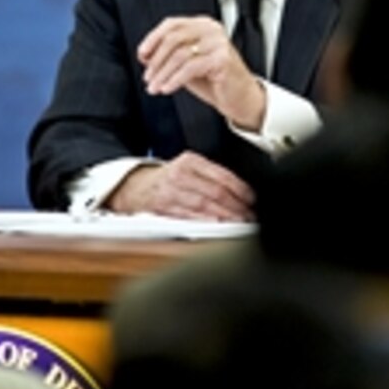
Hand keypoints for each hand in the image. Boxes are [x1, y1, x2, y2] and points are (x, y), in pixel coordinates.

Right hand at [104, 151, 254, 220]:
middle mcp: (180, 174)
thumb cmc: (169, 179)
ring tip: (239, 223)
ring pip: (204, 206)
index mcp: (190, 161)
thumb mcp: (189, 168)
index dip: (241, 190)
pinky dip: (205, 223)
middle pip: (215, 192)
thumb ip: (212, 177)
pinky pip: (188, 217)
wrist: (135, 187)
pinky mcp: (163, 208)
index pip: (222, 175)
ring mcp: (170, 192)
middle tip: (250, 215)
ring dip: (225, 217)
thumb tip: (241, 192)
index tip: (253, 199)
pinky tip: (218, 227)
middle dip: (236, 206)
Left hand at [137, 15, 265, 129]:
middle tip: (148, 76)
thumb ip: (169, 57)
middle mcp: (211, 30)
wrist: (241, 98)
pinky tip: (168, 88)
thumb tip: (145, 56)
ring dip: (163, 73)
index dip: (153, 38)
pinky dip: (175, 79)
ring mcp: (218, 43)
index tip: (142, 54)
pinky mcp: (222, 59)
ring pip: (180, 54)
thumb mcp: (186, 65)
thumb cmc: (216, 81)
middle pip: (173, 38)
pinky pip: (190, 67)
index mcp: (202, 25)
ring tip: (155, 87)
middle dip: (156, 60)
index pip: (172, 24)